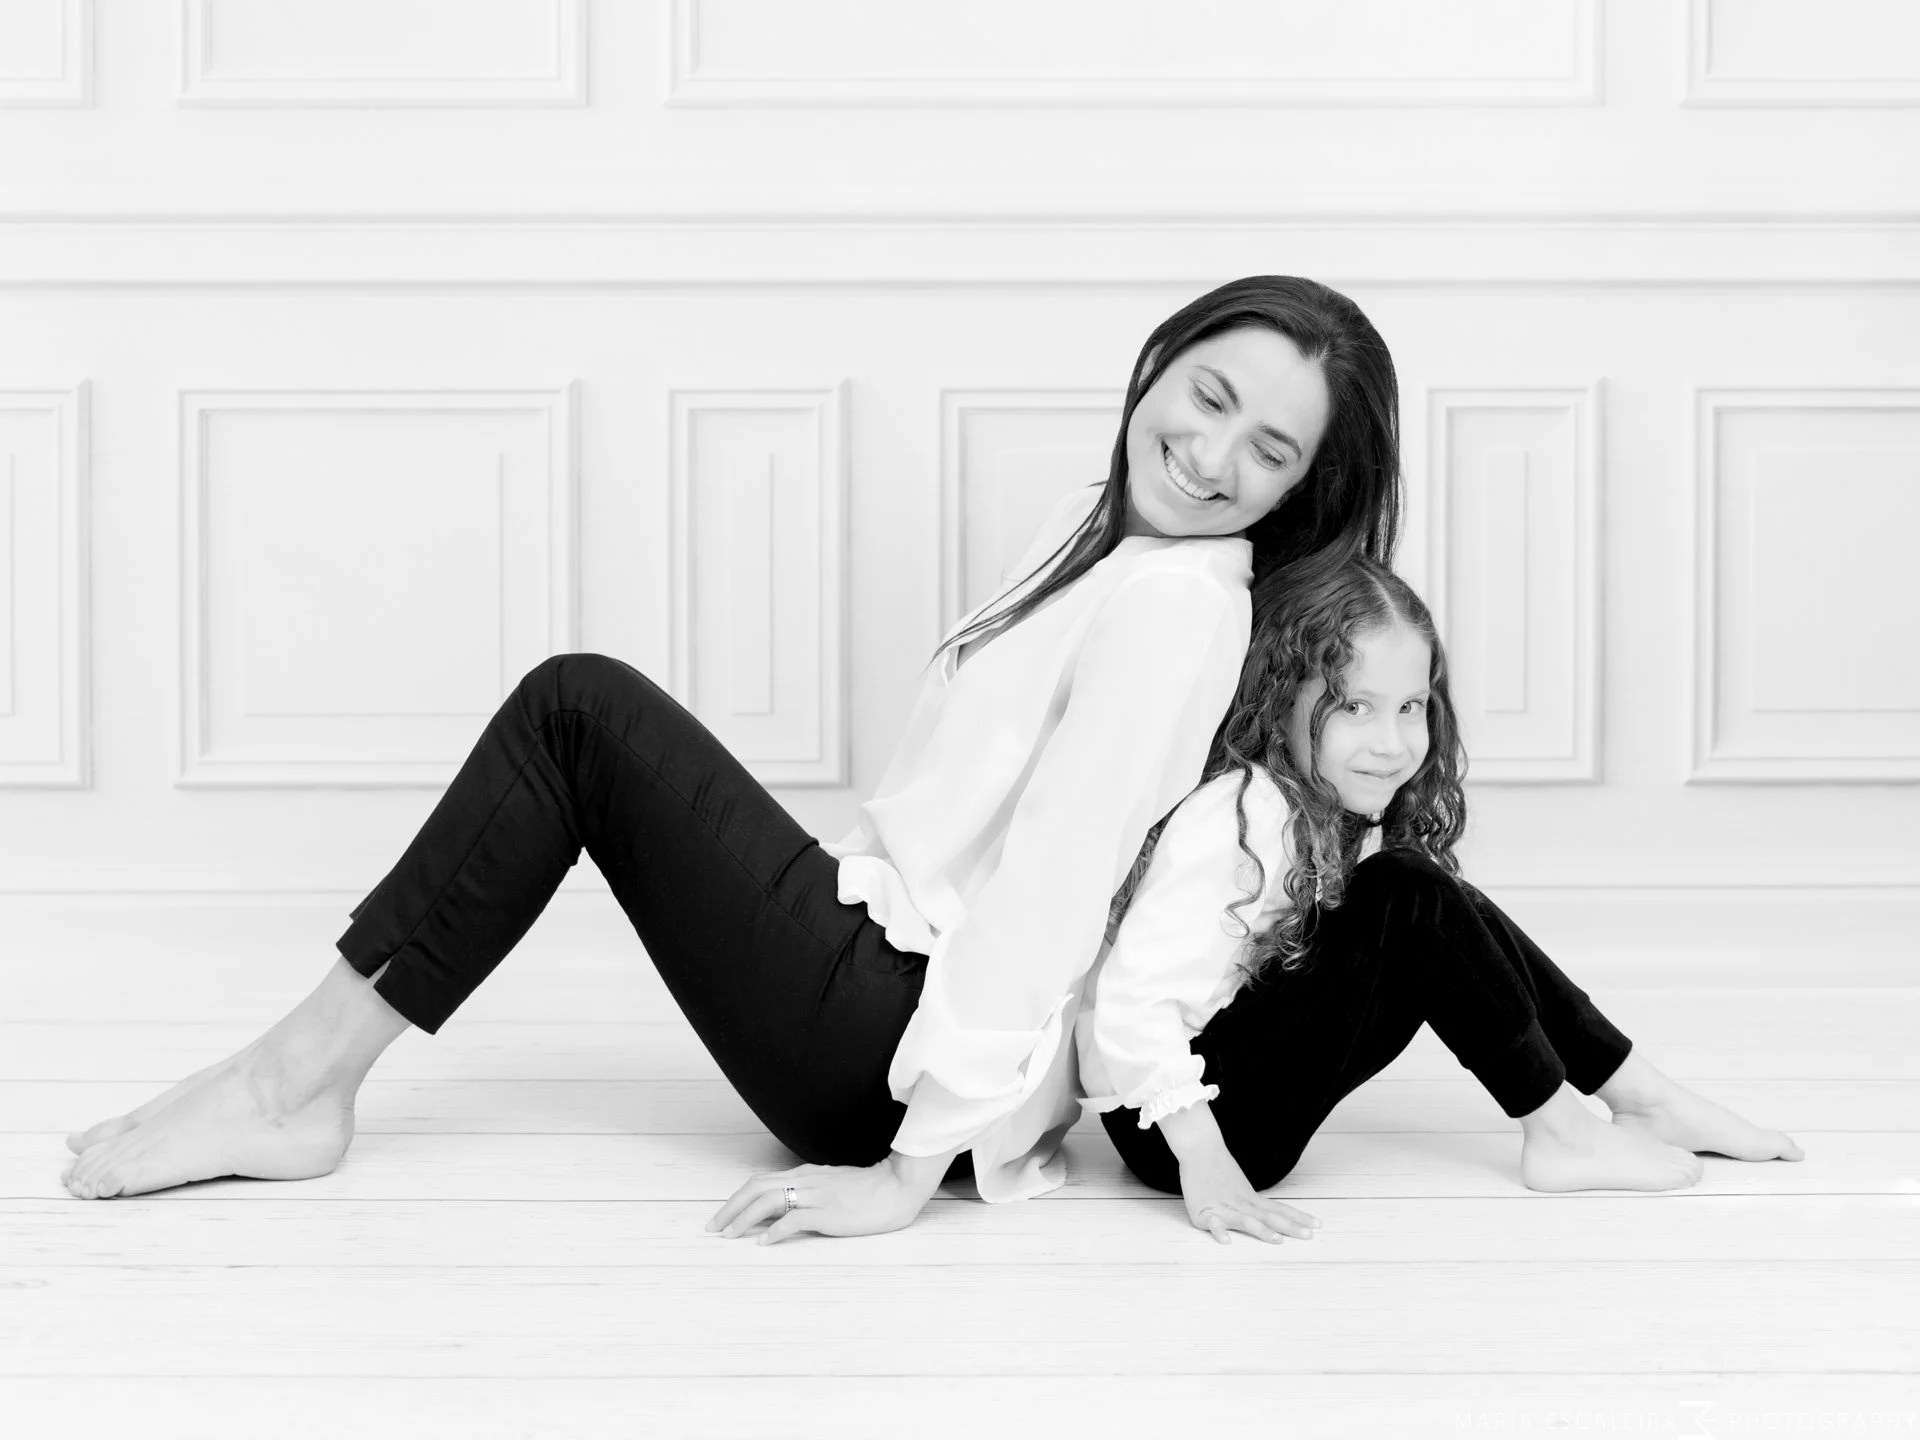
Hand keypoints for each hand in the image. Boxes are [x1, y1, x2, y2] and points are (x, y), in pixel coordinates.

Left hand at [705, 1159, 927, 1245]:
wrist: (898, 1188)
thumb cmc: (870, 1189)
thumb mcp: (834, 1184)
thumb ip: (812, 1190)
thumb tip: (790, 1204)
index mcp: (806, 1174)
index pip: (761, 1182)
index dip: (737, 1199)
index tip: (722, 1217)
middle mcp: (806, 1181)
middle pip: (755, 1188)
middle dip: (730, 1208)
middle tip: (712, 1228)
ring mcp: (816, 1196)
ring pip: (768, 1201)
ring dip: (743, 1219)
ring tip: (729, 1235)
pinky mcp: (828, 1213)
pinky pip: (793, 1219)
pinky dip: (774, 1230)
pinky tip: (764, 1242)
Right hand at [1177, 1149, 1320, 1245]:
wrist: (1199, 1147)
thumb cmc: (1217, 1167)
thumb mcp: (1240, 1186)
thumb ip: (1251, 1202)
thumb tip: (1266, 1213)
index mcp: (1251, 1199)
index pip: (1279, 1210)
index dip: (1298, 1218)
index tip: (1317, 1225)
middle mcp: (1242, 1204)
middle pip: (1270, 1217)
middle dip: (1291, 1227)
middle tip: (1309, 1236)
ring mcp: (1224, 1208)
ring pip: (1247, 1221)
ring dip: (1263, 1231)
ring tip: (1277, 1240)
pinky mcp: (1204, 1212)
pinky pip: (1212, 1223)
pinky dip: (1219, 1231)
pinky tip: (1226, 1240)